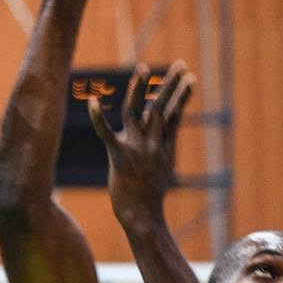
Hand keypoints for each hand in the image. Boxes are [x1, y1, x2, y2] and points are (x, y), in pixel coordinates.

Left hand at [89, 61, 194, 228]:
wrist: (143, 217)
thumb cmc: (150, 198)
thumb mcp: (163, 170)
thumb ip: (163, 149)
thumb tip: (165, 137)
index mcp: (164, 146)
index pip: (175, 114)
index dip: (182, 96)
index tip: (191, 78)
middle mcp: (153, 143)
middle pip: (162, 107)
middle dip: (171, 84)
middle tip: (181, 64)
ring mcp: (137, 148)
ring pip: (137, 111)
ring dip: (140, 88)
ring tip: (143, 67)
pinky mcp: (119, 156)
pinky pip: (106, 133)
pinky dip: (98, 118)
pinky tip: (91, 102)